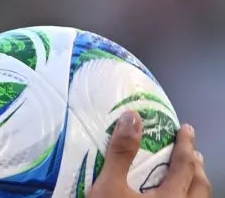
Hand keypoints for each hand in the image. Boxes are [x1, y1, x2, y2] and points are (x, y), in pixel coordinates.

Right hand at [90, 110, 211, 197]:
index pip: (185, 165)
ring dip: (194, 183)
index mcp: (171, 197)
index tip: (186, 129)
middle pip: (199, 184)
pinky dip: (185, 197)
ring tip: (188, 173)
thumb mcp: (109, 187)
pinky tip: (172, 196)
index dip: (185, 144)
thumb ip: (121, 154)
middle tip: (192, 151)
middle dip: (196, 165)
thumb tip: (131, 118)